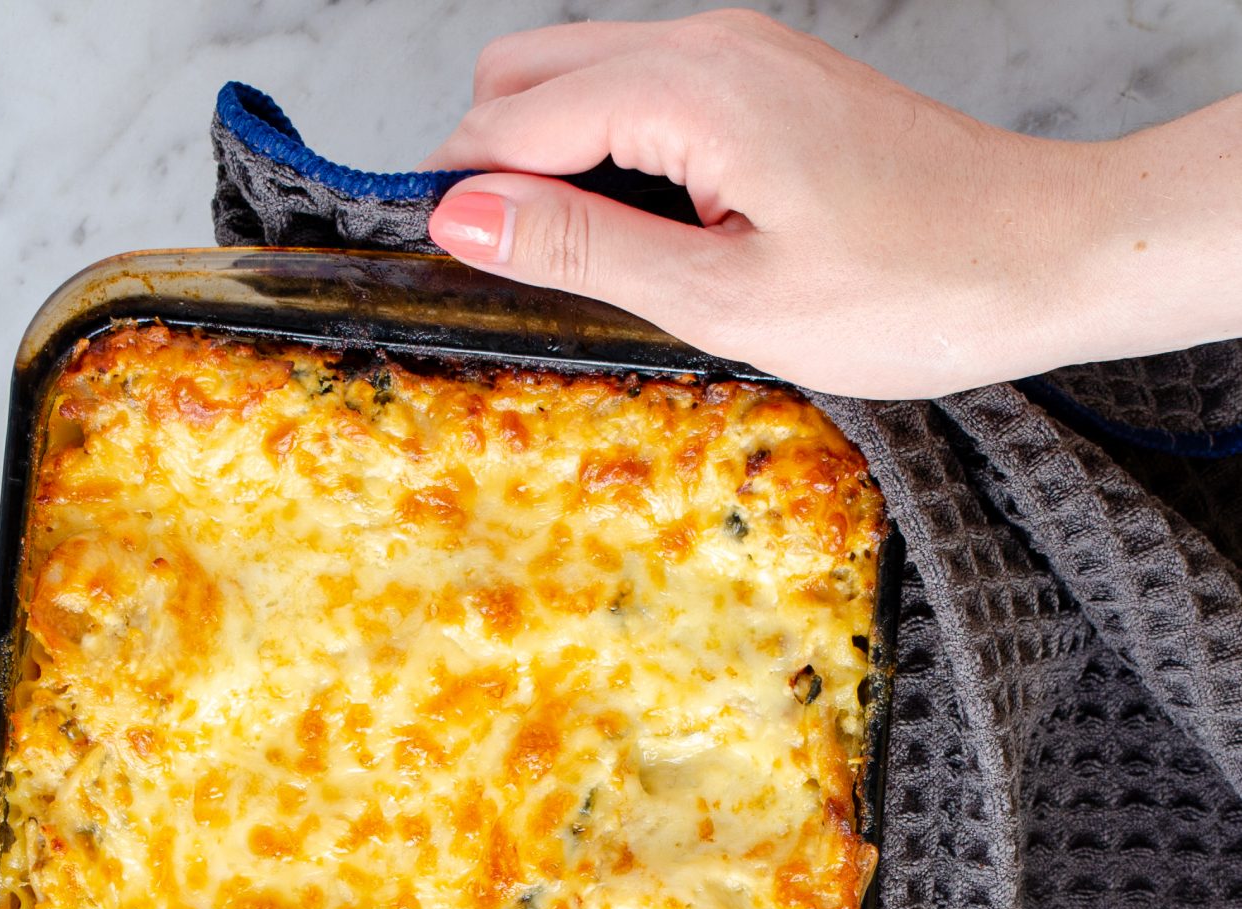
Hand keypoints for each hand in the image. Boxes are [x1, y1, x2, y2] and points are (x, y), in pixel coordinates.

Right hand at [421, 11, 1241, 398]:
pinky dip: (609, 154)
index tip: (433, 272)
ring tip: (574, 265)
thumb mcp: (726, 297)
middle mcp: (708, 44)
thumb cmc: (909, 290)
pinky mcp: (767, 80)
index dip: (459, 197)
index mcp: (691, 89)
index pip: (511, 121)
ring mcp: (741, 53)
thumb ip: (586, 249)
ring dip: (549, 160)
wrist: (1042, 257)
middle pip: (528, 72)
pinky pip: (643, 93)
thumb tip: (462, 216)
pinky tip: (638, 235)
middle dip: (490, 164)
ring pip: (583, 76)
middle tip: (508, 277)